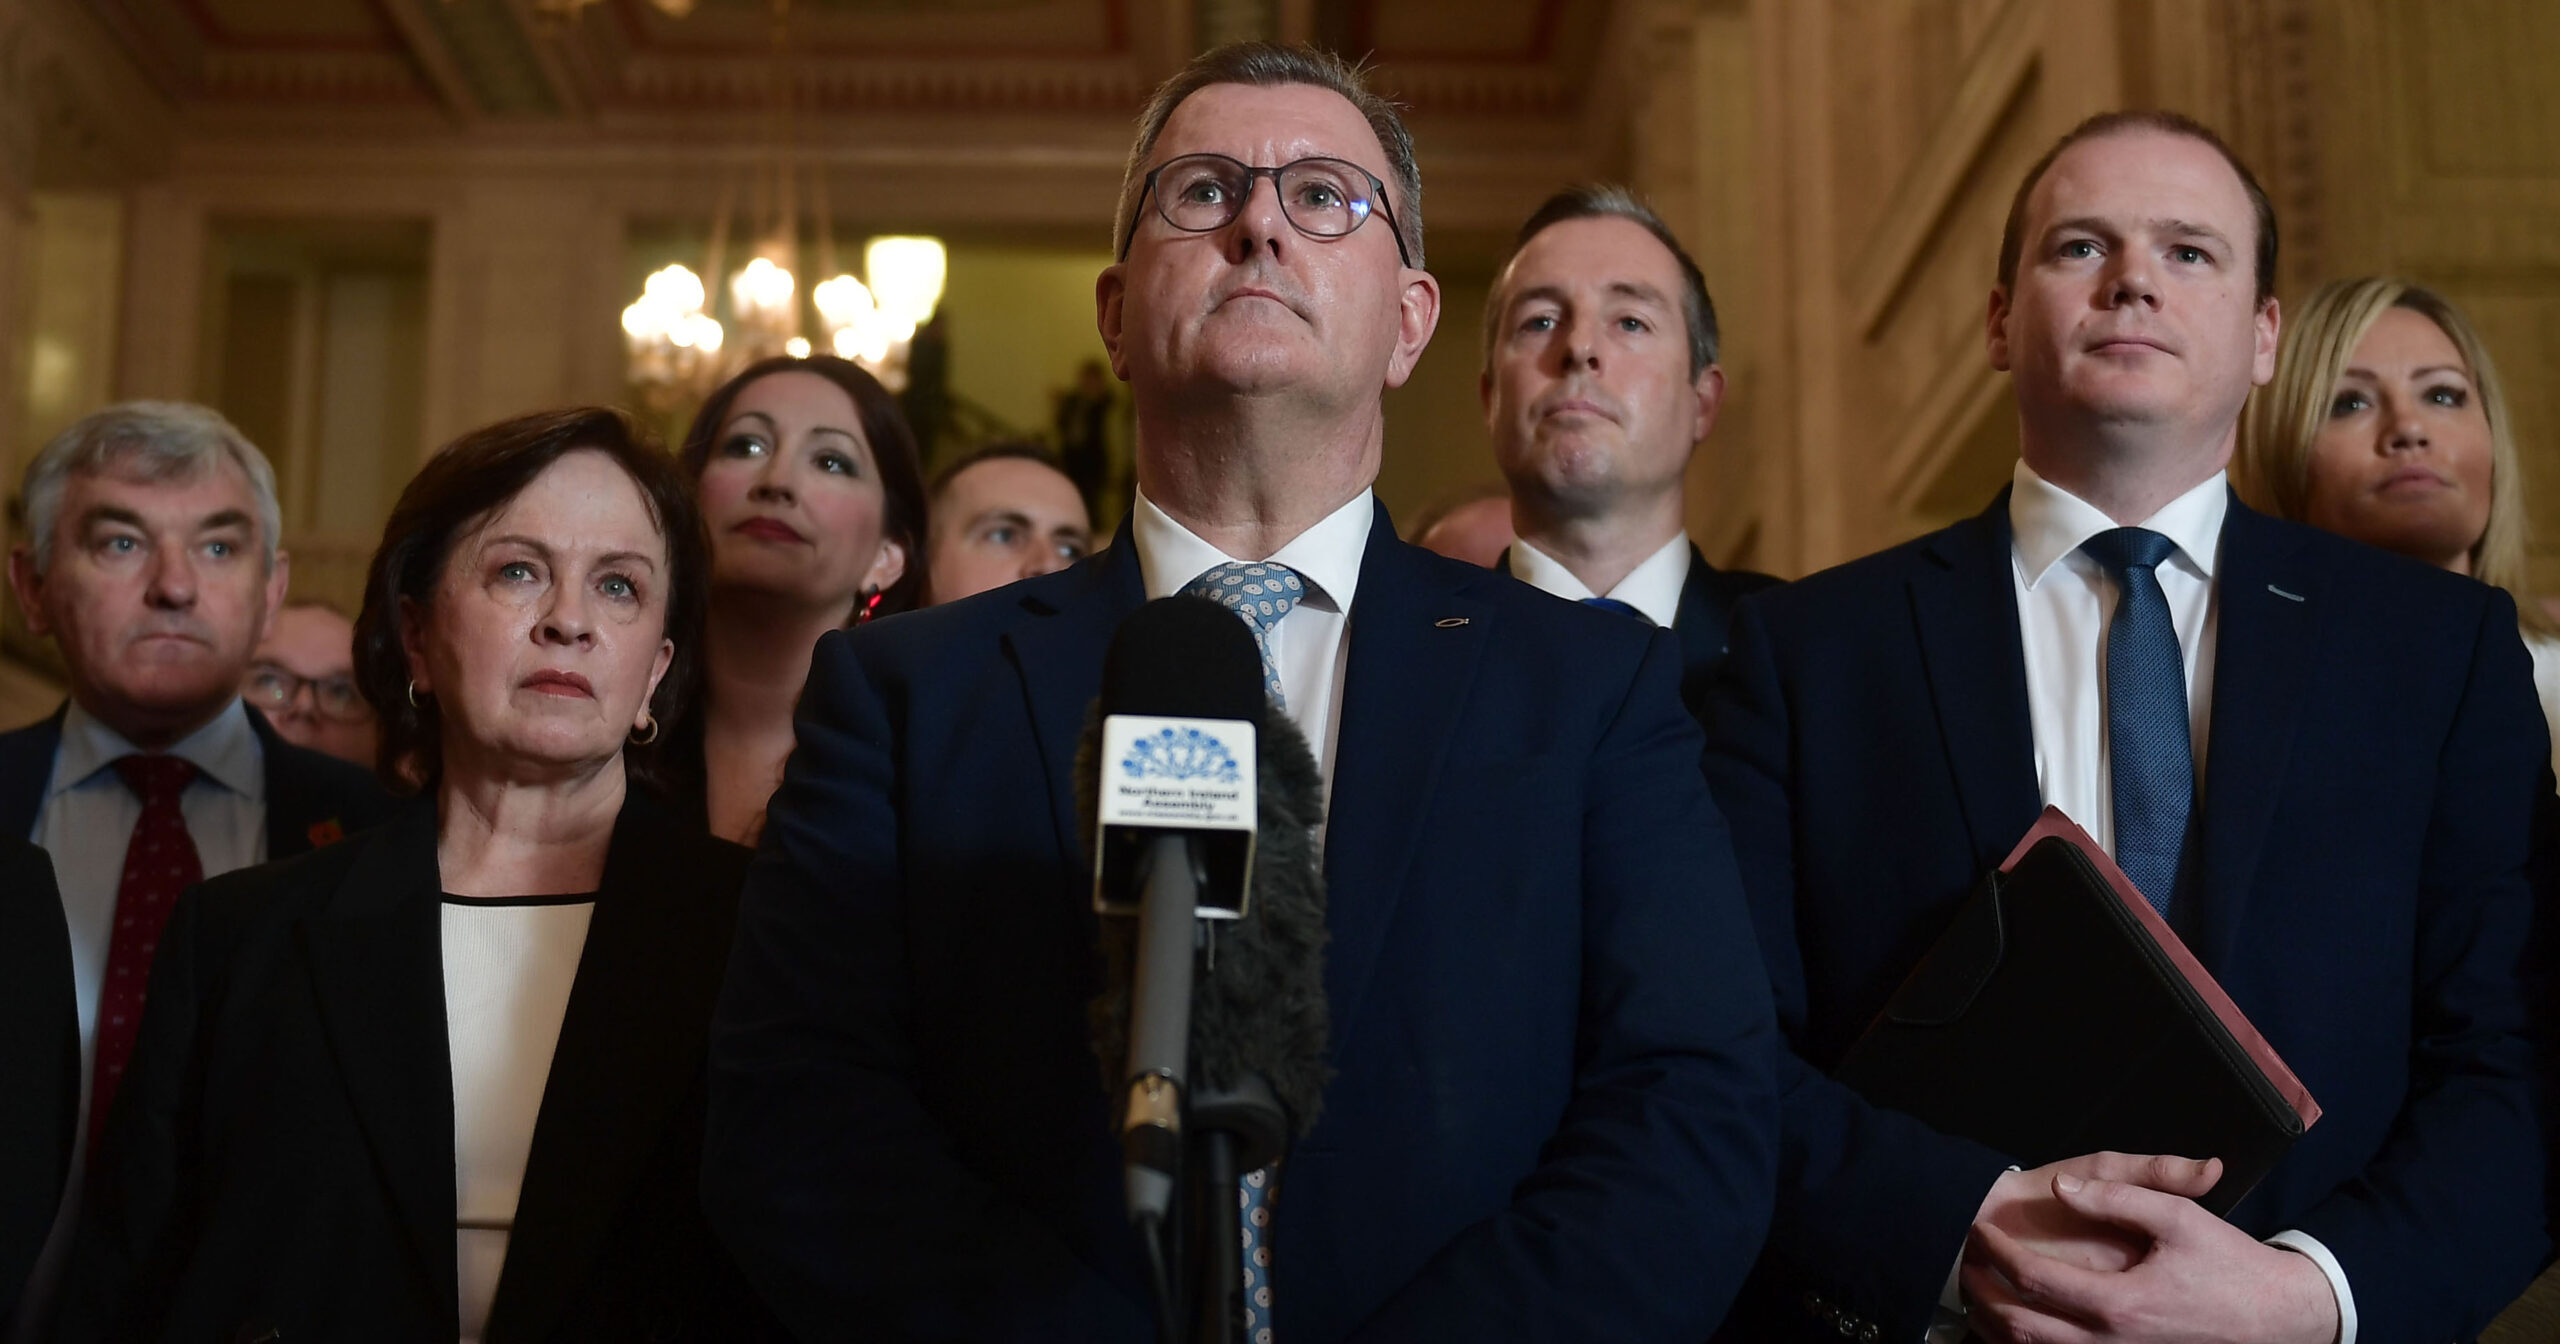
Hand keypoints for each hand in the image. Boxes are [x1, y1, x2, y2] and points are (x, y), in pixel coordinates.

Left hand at [1962, 1171, 2339, 1343]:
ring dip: (1998, 1329)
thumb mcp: (2179, 1216)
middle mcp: (2112, 1343)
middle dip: (1983, 1297)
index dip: (1998, 1254)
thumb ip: (2116, 1197)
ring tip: (1976, 1296)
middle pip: (2022, 1329)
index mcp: (2119, 1304)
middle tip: (1963, 1265)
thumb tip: (2062, 1189)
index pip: (2034, 1281)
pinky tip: (2013, 1328)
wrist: (2277, 1316)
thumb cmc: (2229, 1264)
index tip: (1979, 1228)